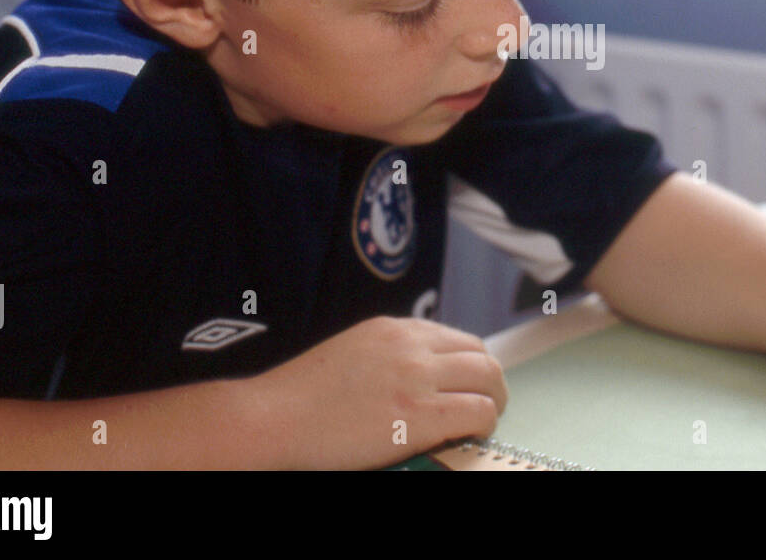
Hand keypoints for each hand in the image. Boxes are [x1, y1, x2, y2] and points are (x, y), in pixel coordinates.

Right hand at [247, 316, 507, 469]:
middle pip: (480, 355)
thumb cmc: (301, 396)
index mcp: (394, 329)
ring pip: (487, 379)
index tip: (469, 386)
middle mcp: (411, 345)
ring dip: (493, 401)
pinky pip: (477, 412)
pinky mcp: (419, 414)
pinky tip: (472, 435)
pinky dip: (484, 423)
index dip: (471, 365)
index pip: (457, 339)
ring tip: (484, 421)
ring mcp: (417, 377)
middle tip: (487, 405)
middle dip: (490, 381)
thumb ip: (388, 354)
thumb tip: (419, 372)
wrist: (272, 417)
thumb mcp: (352, 352)